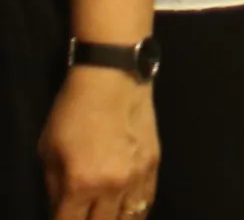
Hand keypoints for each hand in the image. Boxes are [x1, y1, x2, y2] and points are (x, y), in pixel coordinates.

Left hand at [40, 64, 155, 219]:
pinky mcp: (155, 164)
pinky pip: (147, 199)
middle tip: (83, 214)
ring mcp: (138, 176)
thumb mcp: (48, 152)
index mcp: (81, 183)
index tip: (63, 218)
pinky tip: (127, 211)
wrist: (113, 78)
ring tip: (106, 216)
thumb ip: (55, 187)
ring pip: (130, 217)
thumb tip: (62, 207)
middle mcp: (112, 186)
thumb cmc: (73, 112)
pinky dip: (136, 210)